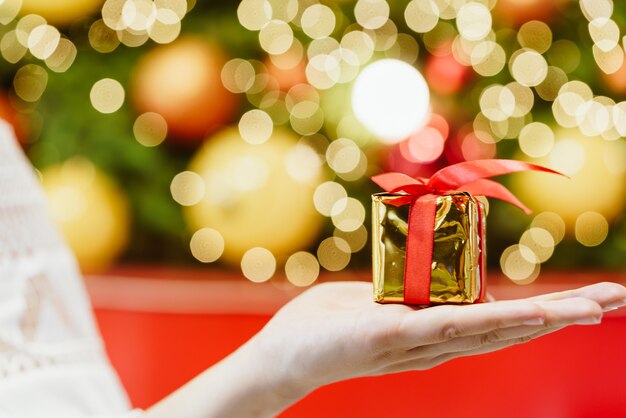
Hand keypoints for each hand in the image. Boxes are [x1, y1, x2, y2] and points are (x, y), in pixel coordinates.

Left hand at [250, 281, 625, 403]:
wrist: (281, 356)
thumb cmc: (324, 324)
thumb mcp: (373, 301)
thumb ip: (405, 295)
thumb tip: (431, 285)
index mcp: (433, 331)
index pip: (498, 321)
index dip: (543, 313)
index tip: (587, 300)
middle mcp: (436, 344)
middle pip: (509, 328)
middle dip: (564, 315)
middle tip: (616, 300)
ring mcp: (417, 343)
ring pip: (491, 330)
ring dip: (544, 319)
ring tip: (594, 308)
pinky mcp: (392, 337)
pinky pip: (450, 327)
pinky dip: (494, 321)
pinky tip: (530, 315)